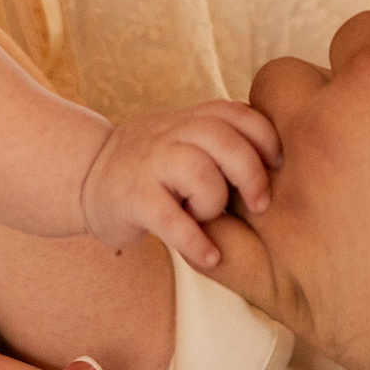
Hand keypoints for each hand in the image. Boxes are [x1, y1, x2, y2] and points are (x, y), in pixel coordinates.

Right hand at [80, 102, 282, 270]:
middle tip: (260, 204)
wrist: (85, 176)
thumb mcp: (185, 140)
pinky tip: (209, 256)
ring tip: (209, 219)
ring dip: (214, 202)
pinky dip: (195, 241)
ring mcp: (150, 164)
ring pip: (199, 173)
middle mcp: (171, 133)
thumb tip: (284, 161)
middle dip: (251, 173)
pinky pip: (170, 219)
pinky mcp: (133, 198)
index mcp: (191, 120)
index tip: (278, 164)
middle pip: (223, 139)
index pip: (238, 114)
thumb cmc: (152, 166)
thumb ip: (223, 141)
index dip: (265, 137)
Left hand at [206, 11, 369, 369]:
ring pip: (246, 152)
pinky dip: (220, 232)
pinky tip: (245, 234)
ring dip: (278, 161)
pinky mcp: (278, 275)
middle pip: (286, 82)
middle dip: (319, 98)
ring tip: (320, 191)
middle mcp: (325, 128)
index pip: (363, 34)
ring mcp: (293, 202)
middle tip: (365, 139)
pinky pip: (214, 241)